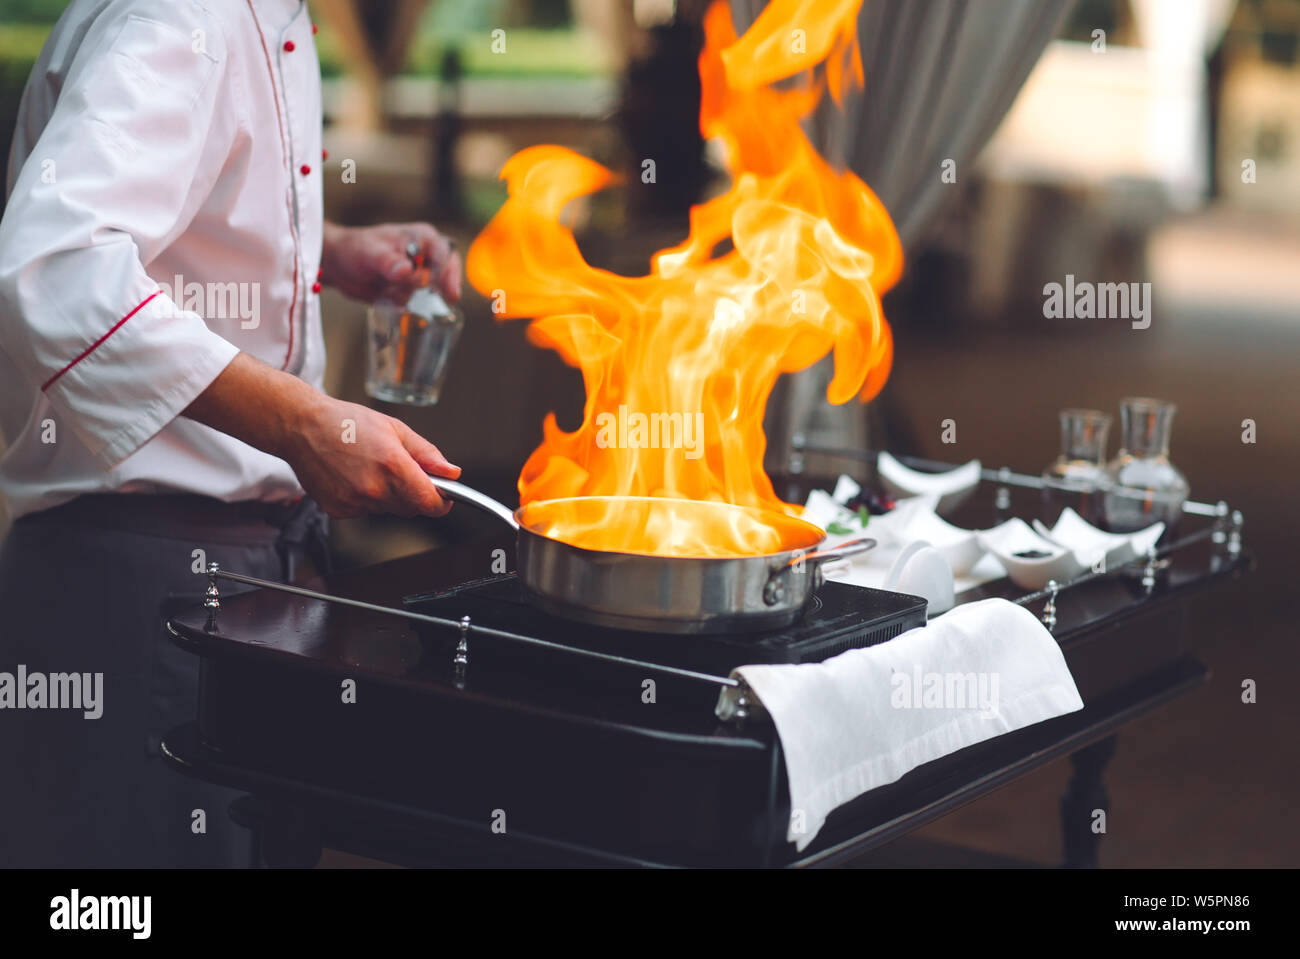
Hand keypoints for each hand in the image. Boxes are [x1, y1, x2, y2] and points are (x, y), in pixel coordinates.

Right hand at [281, 395, 460, 518]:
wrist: (301, 427)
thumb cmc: (347, 422)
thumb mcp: (395, 429)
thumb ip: (427, 454)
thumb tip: (452, 473)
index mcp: (393, 467)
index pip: (431, 503)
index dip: (441, 501)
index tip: (443, 495)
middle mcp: (374, 489)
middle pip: (411, 508)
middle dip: (413, 493)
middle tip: (397, 467)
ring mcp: (355, 502)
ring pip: (388, 510)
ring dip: (388, 495)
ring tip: (370, 467)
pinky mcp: (338, 510)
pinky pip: (365, 511)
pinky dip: (366, 499)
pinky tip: (353, 476)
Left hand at [320, 221, 461, 304]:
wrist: (338, 264)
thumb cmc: (354, 248)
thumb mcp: (369, 252)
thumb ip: (387, 261)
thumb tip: (406, 271)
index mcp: (423, 238)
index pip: (445, 255)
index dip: (447, 272)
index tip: (443, 290)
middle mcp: (427, 257)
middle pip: (447, 275)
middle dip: (439, 288)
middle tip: (436, 298)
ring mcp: (421, 276)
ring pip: (432, 294)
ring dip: (414, 299)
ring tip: (388, 290)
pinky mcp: (412, 293)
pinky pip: (419, 306)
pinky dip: (407, 307)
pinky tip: (388, 299)